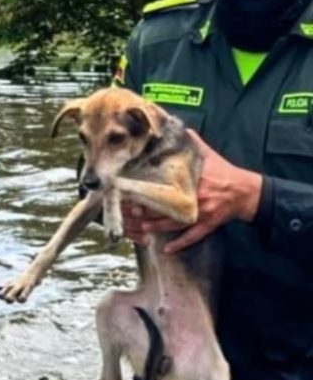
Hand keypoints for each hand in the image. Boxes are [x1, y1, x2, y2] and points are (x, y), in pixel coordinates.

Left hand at [122, 130, 262, 252]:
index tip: (134, 191)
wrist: (247, 191)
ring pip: (176, 223)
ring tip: (142, 227)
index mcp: (195, 179)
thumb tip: (179, 128)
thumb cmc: (225, 172)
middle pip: (168, 206)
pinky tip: (166, 250)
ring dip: (158, 227)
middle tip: (132, 211)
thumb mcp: (209, 155)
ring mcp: (203, 213)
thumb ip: (193, 144)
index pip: (168, 185)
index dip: (151, 189)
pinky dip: (179, 244)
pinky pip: (193, 237)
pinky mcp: (209, 225)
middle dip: (149, 210)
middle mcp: (197, 196)